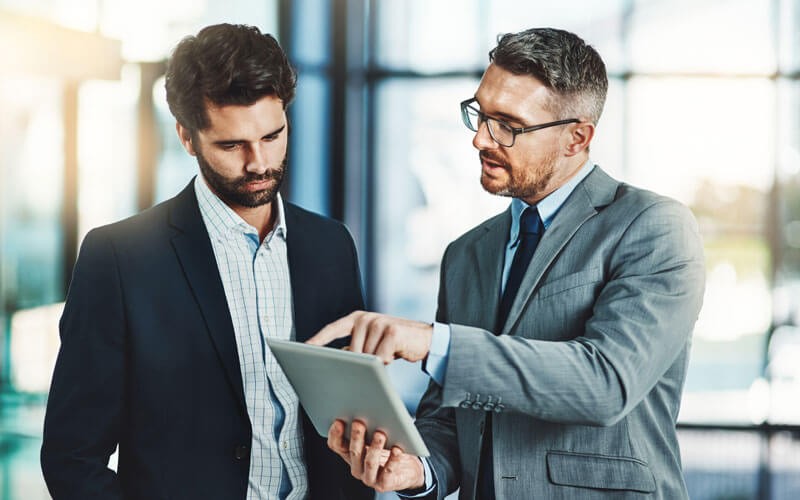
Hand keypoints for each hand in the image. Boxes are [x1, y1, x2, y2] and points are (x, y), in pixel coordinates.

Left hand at [306, 311, 432, 363]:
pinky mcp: (391, 332)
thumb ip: (355, 347)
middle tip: (378, 356)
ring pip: (366, 357)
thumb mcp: (371, 343)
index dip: (317, 339)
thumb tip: (338, 360)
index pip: (332, 329)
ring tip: (389, 352)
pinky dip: (388, 361)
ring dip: (377, 362)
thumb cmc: (394, 343)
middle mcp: (366, 318)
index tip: (304, 348)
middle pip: (352, 352)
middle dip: (362, 363)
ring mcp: (379, 322)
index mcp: (357, 319)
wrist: (423, 338)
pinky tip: (396, 352)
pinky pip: (381, 358)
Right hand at [327, 420, 424, 492]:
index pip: (337, 446)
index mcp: (350, 455)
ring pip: (369, 462)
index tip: (339, 421)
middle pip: (353, 452)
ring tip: (380, 434)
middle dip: (356, 437)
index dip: (335, 434)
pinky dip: (393, 460)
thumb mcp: (375, 439)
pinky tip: (397, 449)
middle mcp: (357, 468)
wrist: (405, 472)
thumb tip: (369, 409)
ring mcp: (369, 478)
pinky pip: (388, 472)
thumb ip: (369, 428)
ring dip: (374, 447)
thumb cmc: (388, 451)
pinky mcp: (384, 484)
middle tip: (359, 422)